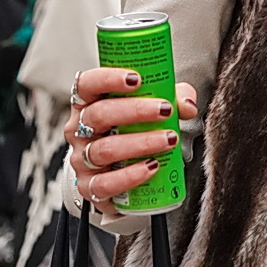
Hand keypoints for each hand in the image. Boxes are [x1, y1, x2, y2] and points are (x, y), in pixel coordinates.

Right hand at [65, 67, 198, 216]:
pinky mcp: (89, 188)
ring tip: (169, 139)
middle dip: (135, 110)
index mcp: (88, 103)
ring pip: (104, 149)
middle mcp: (78, 129)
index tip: (137, 79)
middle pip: (99, 114)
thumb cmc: (135, 132)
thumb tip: (187, 105)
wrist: (123, 176)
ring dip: (140, 143)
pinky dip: (130, 176)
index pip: (88, 84)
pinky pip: (105, 183)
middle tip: (165, 110)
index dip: (108, 79)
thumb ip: (173, 98)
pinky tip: (151, 167)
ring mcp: (81, 160)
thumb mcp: (152, 109)